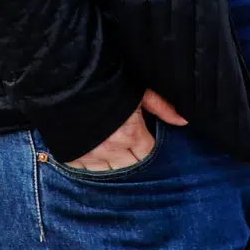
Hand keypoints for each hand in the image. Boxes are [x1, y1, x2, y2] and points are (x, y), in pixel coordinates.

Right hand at [67, 89, 186, 171]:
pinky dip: (91, 164)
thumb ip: (161, 106)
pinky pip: (86, 172)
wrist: (66, 76)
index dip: (148, 147)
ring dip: (112, 164)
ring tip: (111, 150)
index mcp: (131, 135)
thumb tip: (184, 121)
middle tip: (129, 145)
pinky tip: (93, 153)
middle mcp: (112, 150)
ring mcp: (90, 156)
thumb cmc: (105, 79)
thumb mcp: (137, 89)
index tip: (145, 140)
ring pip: (108, 173)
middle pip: (130, 168)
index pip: (148, 155)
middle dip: (131, 158)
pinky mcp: (72, 156)